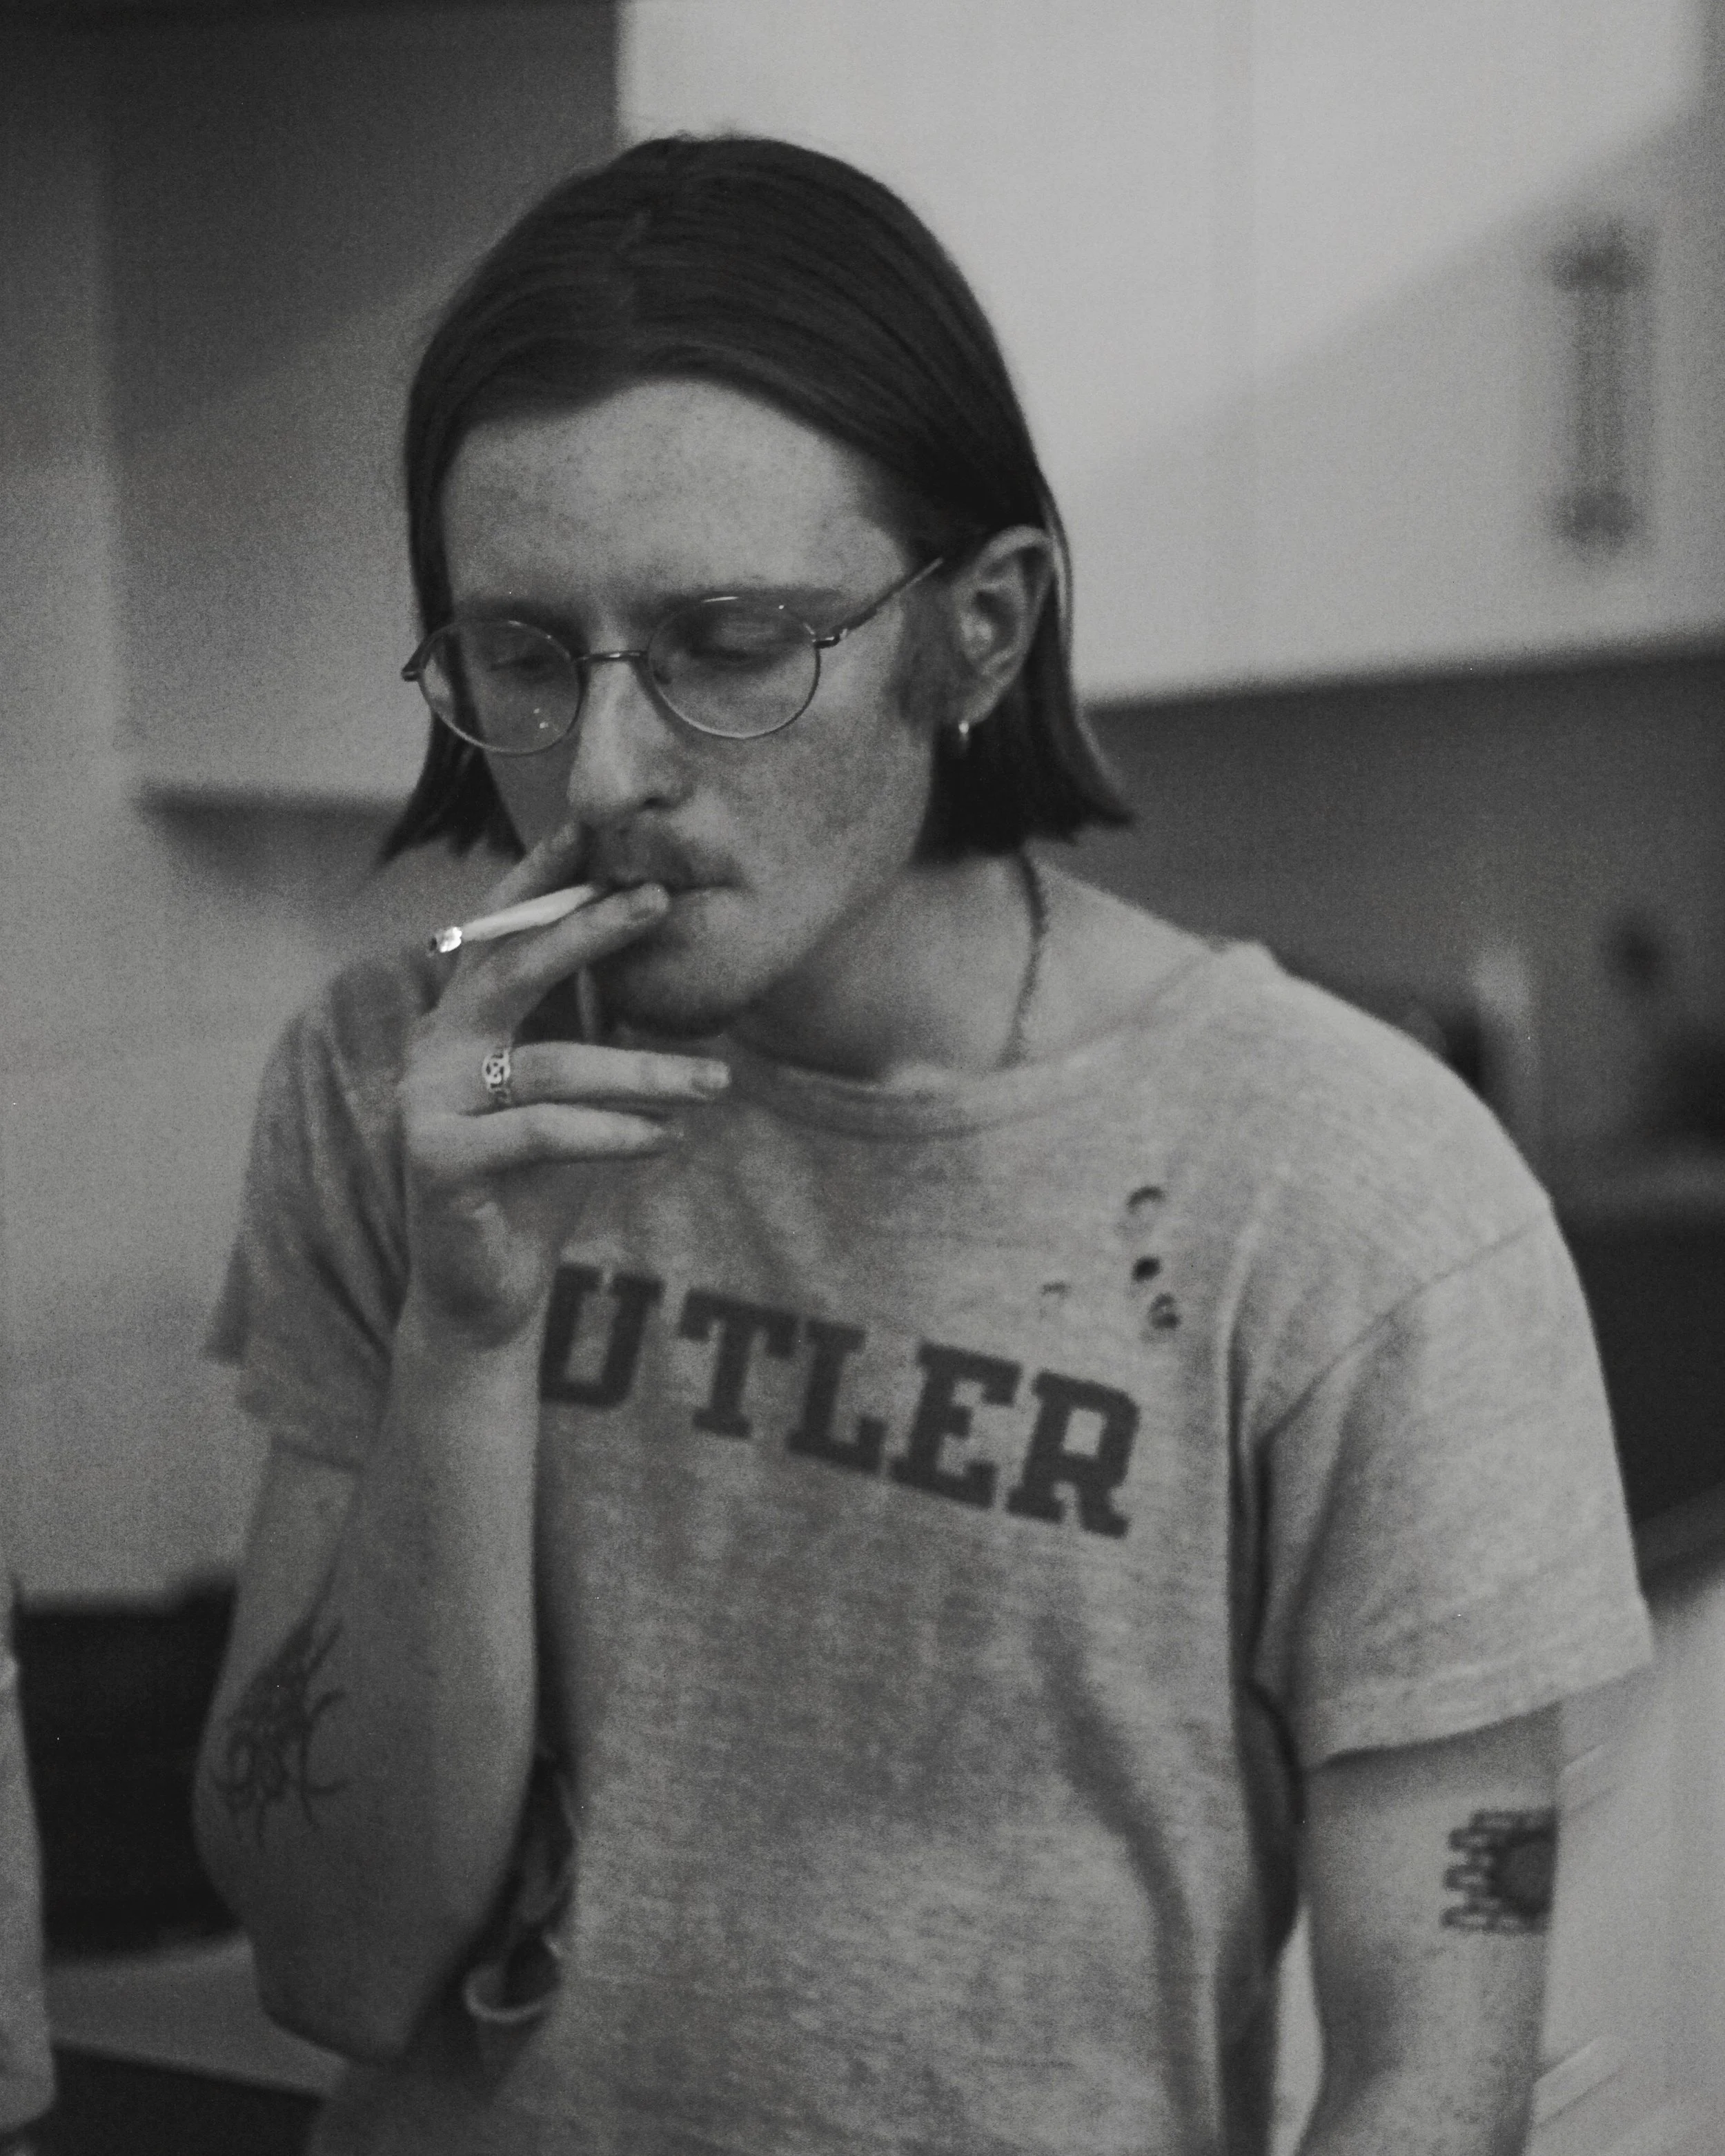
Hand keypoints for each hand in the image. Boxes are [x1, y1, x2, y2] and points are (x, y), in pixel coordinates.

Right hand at [401, 824, 728, 1348]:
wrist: (486, 1289)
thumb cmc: (538, 1180)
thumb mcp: (574, 1084)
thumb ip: (590, 1018)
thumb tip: (654, 934)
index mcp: (466, 1018)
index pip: (502, 930)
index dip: (544, 877)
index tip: (599, 829)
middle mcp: (436, 1046)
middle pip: (509, 967)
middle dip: (587, 929)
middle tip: (662, 900)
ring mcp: (426, 1101)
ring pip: (548, 1064)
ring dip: (644, 1070)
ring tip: (719, 1084)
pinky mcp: (436, 1160)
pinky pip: (540, 1132)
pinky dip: (612, 1132)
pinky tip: (667, 1141)